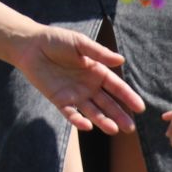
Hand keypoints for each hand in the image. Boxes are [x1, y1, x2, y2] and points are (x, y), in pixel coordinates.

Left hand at [12, 28, 144, 133]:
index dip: (128, 97)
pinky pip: (71, 113)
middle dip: (119, 115)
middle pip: (108, 103)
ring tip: (114, 130)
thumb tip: (121, 60)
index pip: (116, 87)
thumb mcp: (80, 43)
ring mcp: (75, 95)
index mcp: (97, 71)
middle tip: (130, 128)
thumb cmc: (57, 40)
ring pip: (93, 111)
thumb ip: (99, 53)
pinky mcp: (60, 100)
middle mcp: (89, 86)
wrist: (31, 46)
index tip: (140, 108)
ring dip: (103, 121)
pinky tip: (88, 126)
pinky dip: (79, 121)